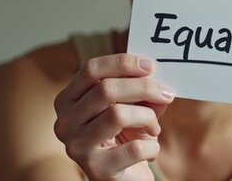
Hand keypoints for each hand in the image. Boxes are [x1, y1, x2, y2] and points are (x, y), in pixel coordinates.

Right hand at [53, 54, 174, 180]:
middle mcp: (65, 123)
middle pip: (106, 89)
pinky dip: (152, 146)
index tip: (150, 66)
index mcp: (67, 101)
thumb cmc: (125, 137)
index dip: (124, 63)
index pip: (92, 69)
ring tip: (154, 127)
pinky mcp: (96, 169)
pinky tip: (150, 150)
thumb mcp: (131, 107)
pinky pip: (135, 148)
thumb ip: (141, 92)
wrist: (123, 177)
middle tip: (166, 93)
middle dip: (144, 88)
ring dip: (147, 117)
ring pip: (118, 115)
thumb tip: (159, 87)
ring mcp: (77, 147)